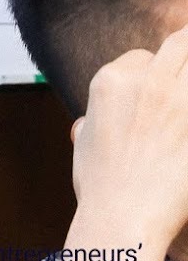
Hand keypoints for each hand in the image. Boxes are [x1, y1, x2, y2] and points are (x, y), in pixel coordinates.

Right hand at [62, 23, 187, 260]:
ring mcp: (177, 100)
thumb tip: (88, 125)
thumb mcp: (83, 144)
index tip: (165, 85)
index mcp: (110, 82)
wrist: (122, 217)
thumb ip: (91, 124)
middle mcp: (144, 82)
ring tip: (187, 102)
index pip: (143, 56)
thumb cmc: (101, 187)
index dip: (155, 68)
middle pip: (181, 43)